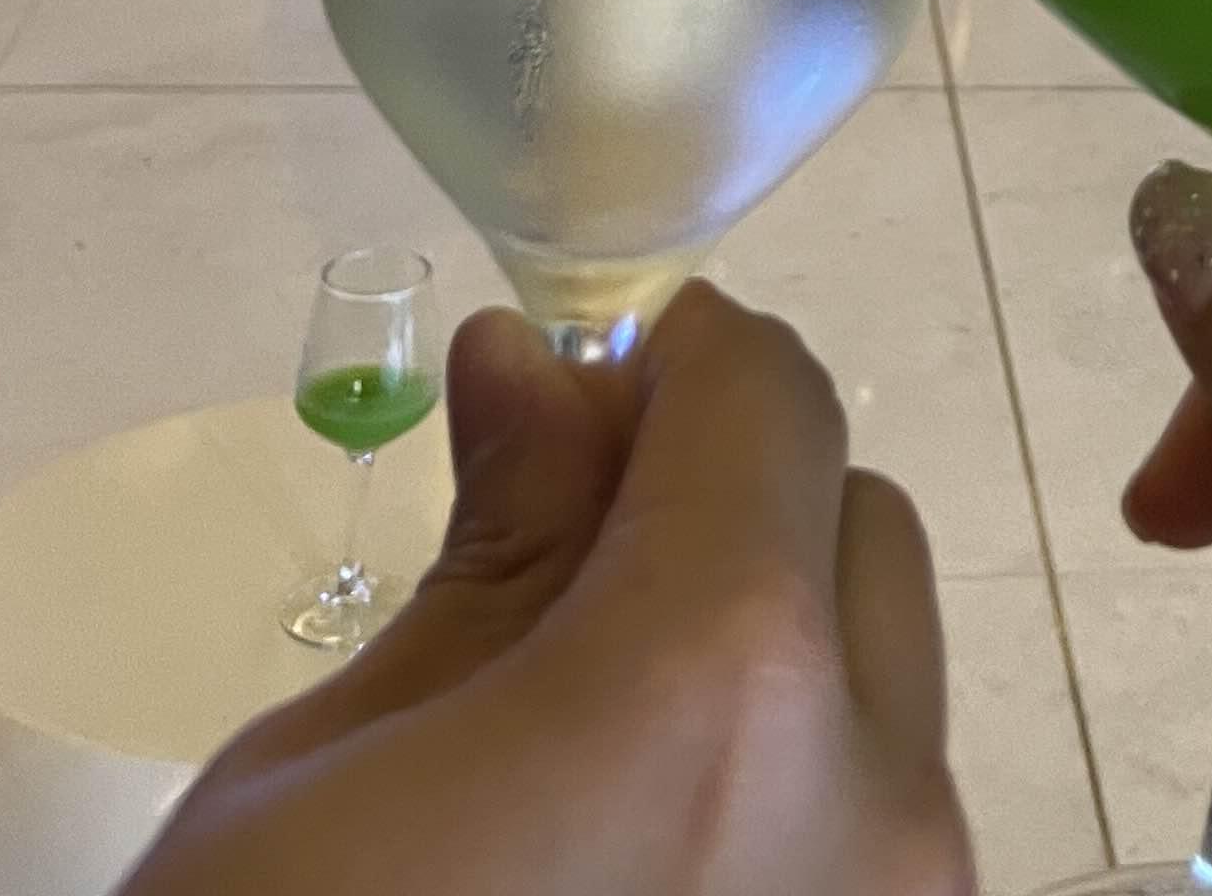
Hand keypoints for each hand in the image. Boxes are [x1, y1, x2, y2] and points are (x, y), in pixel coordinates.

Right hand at [124, 288, 967, 895]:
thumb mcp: (323, 779)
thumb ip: (492, 554)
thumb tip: (539, 366)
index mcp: (721, 684)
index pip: (767, 398)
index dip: (668, 369)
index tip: (577, 393)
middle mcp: (876, 807)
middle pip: (851, 538)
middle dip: (726, 517)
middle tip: (561, 588)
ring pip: (888, 707)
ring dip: (770, 679)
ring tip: (589, 773)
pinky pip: (876, 857)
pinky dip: (788, 821)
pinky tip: (637, 881)